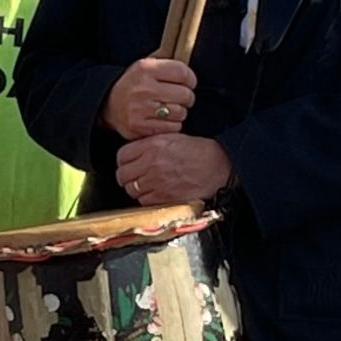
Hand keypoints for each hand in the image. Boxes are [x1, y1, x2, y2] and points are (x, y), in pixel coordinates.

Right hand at [103, 57, 201, 142]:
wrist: (107, 104)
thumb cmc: (133, 83)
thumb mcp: (145, 64)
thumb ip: (166, 59)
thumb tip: (186, 51)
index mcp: (145, 69)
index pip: (182, 72)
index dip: (191, 78)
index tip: (189, 82)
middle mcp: (143, 89)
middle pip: (185, 94)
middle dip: (187, 97)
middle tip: (181, 97)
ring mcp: (140, 110)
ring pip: (180, 113)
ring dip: (180, 112)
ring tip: (171, 108)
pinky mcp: (140, 128)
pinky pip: (172, 128)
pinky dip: (172, 125)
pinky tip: (164, 119)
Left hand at [116, 132, 230, 206]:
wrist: (218, 165)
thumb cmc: (199, 151)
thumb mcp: (172, 138)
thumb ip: (150, 145)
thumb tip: (134, 154)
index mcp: (152, 145)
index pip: (122, 156)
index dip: (123, 162)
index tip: (128, 165)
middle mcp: (151, 163)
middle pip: (123, 175)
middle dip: (127, 178)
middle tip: (136, 178)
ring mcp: (156, 182)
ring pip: (132, 190)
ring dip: (138, 190)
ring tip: (149, 186)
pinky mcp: (164, 197)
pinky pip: (144, 202)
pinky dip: (148, 200)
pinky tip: (157, 193)